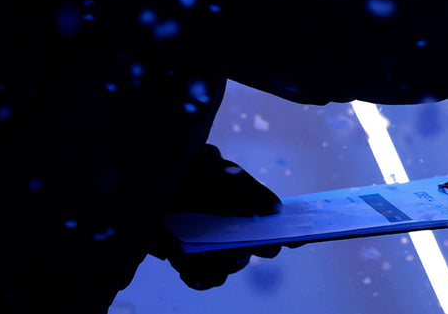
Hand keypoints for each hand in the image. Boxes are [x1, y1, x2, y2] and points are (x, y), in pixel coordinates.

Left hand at [156, 145, 283, 289]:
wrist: (153, 175)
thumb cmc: (192, 170)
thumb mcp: (222, 172)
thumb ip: (249, 190)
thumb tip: (276, 208)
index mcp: (244, 212)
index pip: (271, 229)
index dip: (285, 236)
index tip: (293, 239)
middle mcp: (230, 232)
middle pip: (249, 254)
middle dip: (244, 253)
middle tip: (235, 250)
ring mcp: (208, 247)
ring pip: (225, 270)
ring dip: (218, 267)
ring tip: (204, 254)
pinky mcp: (185, 258)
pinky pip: (199, 278)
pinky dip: (197, 276)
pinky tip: (187, 268)